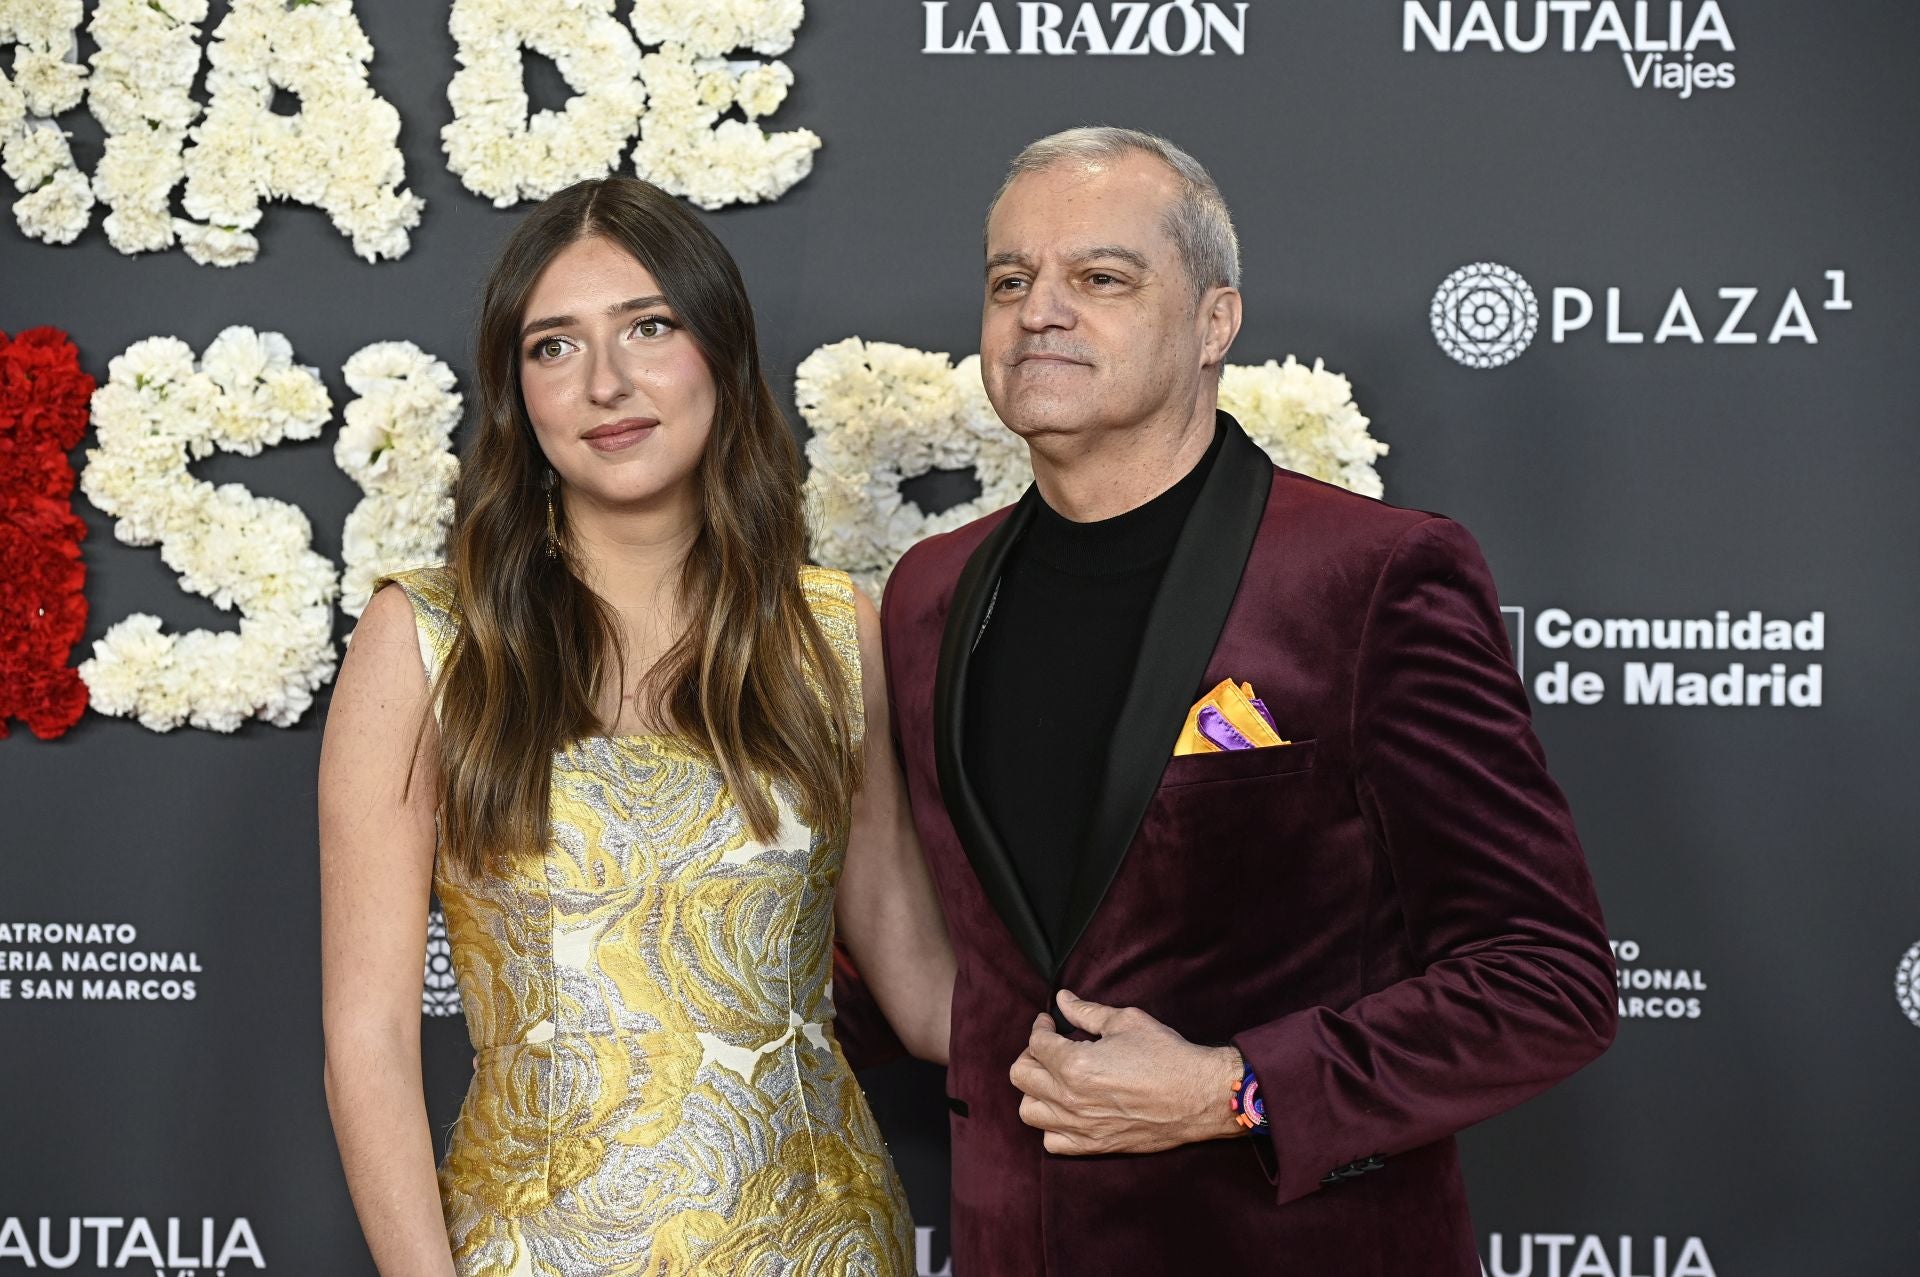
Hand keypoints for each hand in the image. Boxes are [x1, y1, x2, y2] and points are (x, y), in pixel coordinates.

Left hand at [1008, 989, 1245, 1154]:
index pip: (1036, 1043)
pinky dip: (1052, 1125)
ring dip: (1035, 1090)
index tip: (1049, 1022)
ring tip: (1054, 1078)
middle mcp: (1070, 1099)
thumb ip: (1087, 1012)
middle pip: (1021, 1076)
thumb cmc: (1166, 1055)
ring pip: (1030, 1111)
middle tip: (1049, 1047)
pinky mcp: (1094, 1146)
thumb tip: (1062, 999)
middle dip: (1030, 1054)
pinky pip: (1052, 1142)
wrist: (1198, 1096)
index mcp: (1075, 1065)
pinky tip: (1067, 1108)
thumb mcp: (1125, 1021)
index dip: (1040, 1027)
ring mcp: (1080, 1126)